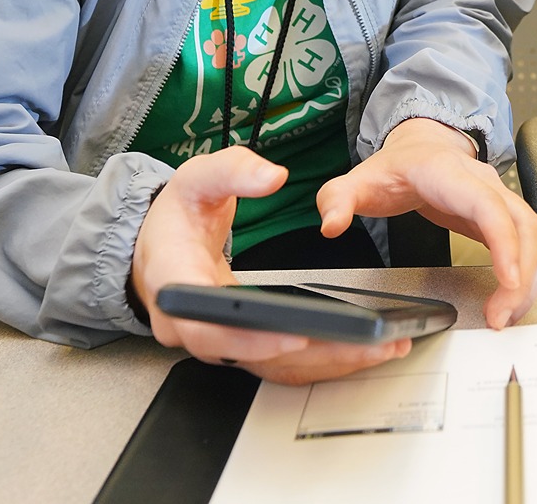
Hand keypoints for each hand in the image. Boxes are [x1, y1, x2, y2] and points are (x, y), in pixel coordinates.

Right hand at [131, 148, 409, 384]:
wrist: (157, 245)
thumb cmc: (176, 217)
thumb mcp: (197, 178)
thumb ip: (234, 171)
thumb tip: (271, 177)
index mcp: (175, 281)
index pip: (207, 322)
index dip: (251, 336)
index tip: (296, 334)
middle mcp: (191, 323)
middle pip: (248, 353)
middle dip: (309, 353)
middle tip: (361, 345)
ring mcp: (215, 339)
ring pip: (269, 365)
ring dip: (324, 362)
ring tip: (378, 349)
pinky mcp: (238, 344)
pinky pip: (276, 362)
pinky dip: (317, 359)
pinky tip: (357, 351)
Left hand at [316, 117, 536, 328]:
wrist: (421, 147)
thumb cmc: (396, 167)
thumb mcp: (359, 181)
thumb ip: (338, 199)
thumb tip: (331, 224)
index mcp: (448, 174)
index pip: (488, 206)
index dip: (505, 243)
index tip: (509, 281)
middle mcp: (484, 183)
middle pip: (523, 225)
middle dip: (521, 275)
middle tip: (500, 316)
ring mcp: (501, 197)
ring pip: (535, 235)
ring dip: (530, 279)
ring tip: (505, 314)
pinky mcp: (507, 215)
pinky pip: (532, 243)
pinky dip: (529, 273)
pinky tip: (511, 298)